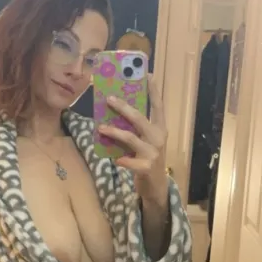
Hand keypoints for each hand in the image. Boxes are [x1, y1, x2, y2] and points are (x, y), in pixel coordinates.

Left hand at [98, 75, 168, 206]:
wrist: (156, 187)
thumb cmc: (147, 159)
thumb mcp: (145, 141)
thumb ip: (136, 129)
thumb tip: (116, 111)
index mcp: (160, 128)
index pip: (158, 106)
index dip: (153, 90)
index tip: (148, 74)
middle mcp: (158, 138)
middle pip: (140, 119)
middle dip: (124, 107)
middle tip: (110, 98)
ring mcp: (153, 153)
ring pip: (131, 138)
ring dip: (115, 132)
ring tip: (101, 127)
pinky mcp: (146, 167)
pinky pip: (129, 161)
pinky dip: (121, 159)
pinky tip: (115, 159)